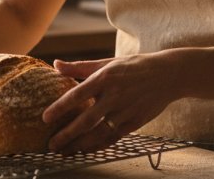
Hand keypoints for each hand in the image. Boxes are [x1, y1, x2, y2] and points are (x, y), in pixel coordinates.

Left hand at [42, 54, 176, 153]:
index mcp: (105, 77)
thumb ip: (79, 67)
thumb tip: (55, 64)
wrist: (168, 75)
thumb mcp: (107, 62)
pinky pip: (113, 138)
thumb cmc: (133, 67)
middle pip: (86, 120)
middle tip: (51, 145)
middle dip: (67, 134)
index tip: (45, 118)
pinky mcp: (135, 122)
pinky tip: (85, 150)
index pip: (77, 94)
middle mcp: (114, 95)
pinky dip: (98, 146)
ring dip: (80, 145)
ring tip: (65, 151)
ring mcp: (125, 111)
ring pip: (99, 133)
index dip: (60, 108)